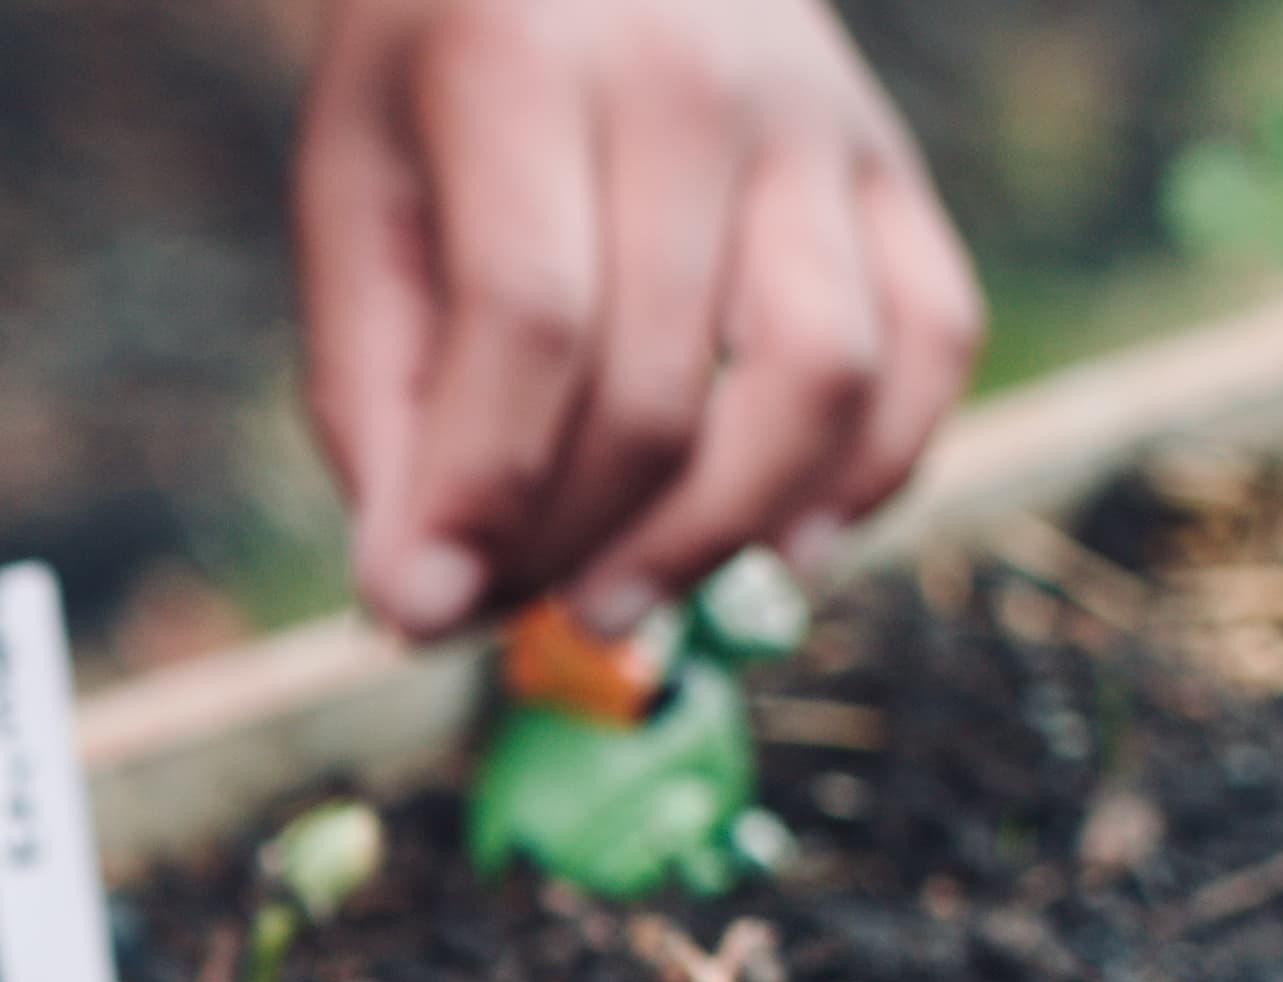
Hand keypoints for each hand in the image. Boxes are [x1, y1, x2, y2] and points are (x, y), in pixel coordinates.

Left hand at [295, 0, 982, 640]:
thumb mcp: (351, 197)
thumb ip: (371, 396)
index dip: (479, 490)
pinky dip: (869, 473)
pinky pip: (930, 342)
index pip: (529, 317)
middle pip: (664, 377)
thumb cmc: (439, 77)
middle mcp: (697, 82)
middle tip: (499, 612)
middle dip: (574, 537)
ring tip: (614, 602)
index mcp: (525, 68)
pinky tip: (776, 550)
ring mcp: (818, 123)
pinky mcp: (892, 167)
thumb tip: (417, 598)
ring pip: (822, 376)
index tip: (419, 611)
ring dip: (719, 532)